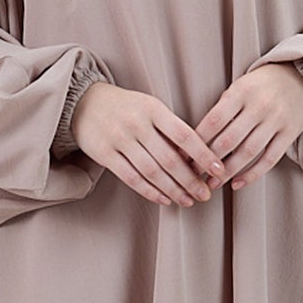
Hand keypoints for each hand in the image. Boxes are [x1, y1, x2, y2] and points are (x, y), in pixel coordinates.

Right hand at [72, 81, 229, 207]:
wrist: (84, 102)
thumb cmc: (126, 107)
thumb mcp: (150, 107)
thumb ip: (170, 129)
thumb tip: (196, 158)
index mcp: (153, 109)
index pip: (185, 134)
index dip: (203, 154)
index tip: (219, 170)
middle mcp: (136, 123)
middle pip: (170, 158)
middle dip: (190, 180)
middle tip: (205, 194)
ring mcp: (119, 139)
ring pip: (152, 171)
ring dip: (173, 190)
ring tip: (188, 200)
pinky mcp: (104, 153)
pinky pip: (131, 178)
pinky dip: (150, 192)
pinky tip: (164, 200)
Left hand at [193, 62, 302, 192]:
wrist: (300, 76)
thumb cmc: (261, 85)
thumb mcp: (240, 86)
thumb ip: (223, 108)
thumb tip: (198, 139)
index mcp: (242, 92)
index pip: (214, 121)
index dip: (197, 142)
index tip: (185, 157)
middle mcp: (260, 106)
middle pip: (229, 140)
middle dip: (209, 161)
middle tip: (195, 175)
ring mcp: (277, 120)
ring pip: (248, 152)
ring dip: (228, 172)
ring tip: (213, 183)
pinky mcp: (290, 133)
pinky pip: (269, 159)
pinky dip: (252, 175)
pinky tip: (237, 183)